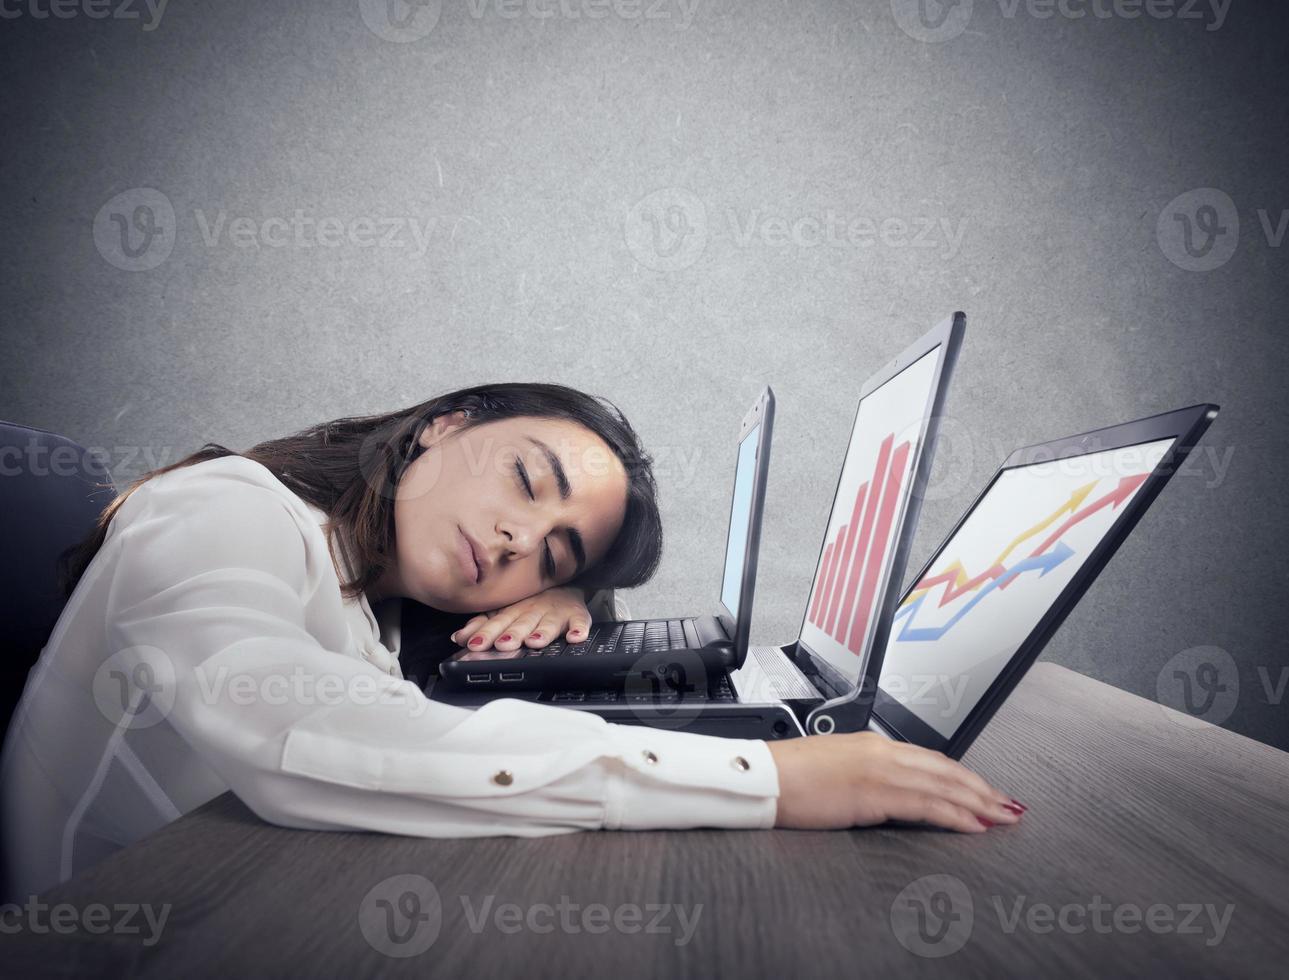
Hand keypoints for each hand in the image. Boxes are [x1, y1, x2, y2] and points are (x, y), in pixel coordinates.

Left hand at [450, 586, 591, 658]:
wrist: (562, 584)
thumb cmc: (529, 604)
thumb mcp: (505, 612)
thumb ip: (482, 625)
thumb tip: (458, 637)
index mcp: (513, 610)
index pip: (497, 622)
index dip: (486, 632)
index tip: (474, 644)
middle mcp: (533, 610)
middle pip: (521, 623)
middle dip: (512, 633)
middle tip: (503, 644)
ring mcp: (556, 612)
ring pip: (549, 623)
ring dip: (542, 632)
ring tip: (535, 642)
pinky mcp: (577, 614)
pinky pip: (580, 621)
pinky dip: (579, 629)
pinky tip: (575, 637)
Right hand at [766, 732, 1025, 832]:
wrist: (762, 777)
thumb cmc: (788, 778)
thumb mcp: (833, 771)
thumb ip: (863, 778)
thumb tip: (883, 797)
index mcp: (871, 745)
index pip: (929, 759)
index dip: (961, 776)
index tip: (983, 791)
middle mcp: (881, 751)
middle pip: (944, 769)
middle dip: (981, 789)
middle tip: (1009, 806)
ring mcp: (879, 769)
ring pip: (942, 785)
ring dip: (977, 803)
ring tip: (1002, 818)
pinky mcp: (874, 791)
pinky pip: (925, 804)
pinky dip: (955, 814)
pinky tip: (973, 825)